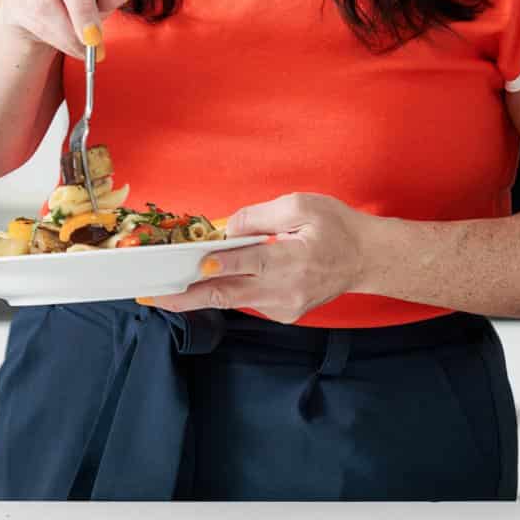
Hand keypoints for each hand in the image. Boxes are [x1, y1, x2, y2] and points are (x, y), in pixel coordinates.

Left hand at [139, 193, 373, 323]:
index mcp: (291, 260)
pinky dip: (226, 290)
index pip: (248, 264)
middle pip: (227, 295)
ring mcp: (284, 307)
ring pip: (233, 301)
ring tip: (164, 288)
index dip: (218, 265)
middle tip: (153, 297)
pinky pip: (247, 301)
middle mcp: (285, 290)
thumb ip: (261, 216)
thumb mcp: (303, 205)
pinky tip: (207, 280)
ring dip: (199, 294)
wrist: (366, 260)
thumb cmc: (337, 226)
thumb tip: (226, 227)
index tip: (192, 267)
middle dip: (187, 297)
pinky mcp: (284, 313)